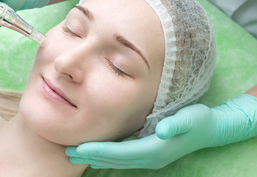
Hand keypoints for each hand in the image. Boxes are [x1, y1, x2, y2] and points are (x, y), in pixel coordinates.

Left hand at [66, 94, 256, 168]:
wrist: (209, 130)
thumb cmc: (199, 121)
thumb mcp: (191, 118)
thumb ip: (177, 124)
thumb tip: (162, 131)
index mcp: (156, 149)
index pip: (122, 152)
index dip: (100, 150)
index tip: (80, 148)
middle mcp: (150, 156)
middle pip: (115, 159)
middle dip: (91, 156)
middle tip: (68, 151)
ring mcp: (149, 156)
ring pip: (116, 159)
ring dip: (95, 156)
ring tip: (76, 152)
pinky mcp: (148, 152)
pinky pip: (122, 156)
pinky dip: (106, 154)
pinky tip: (96, 149)